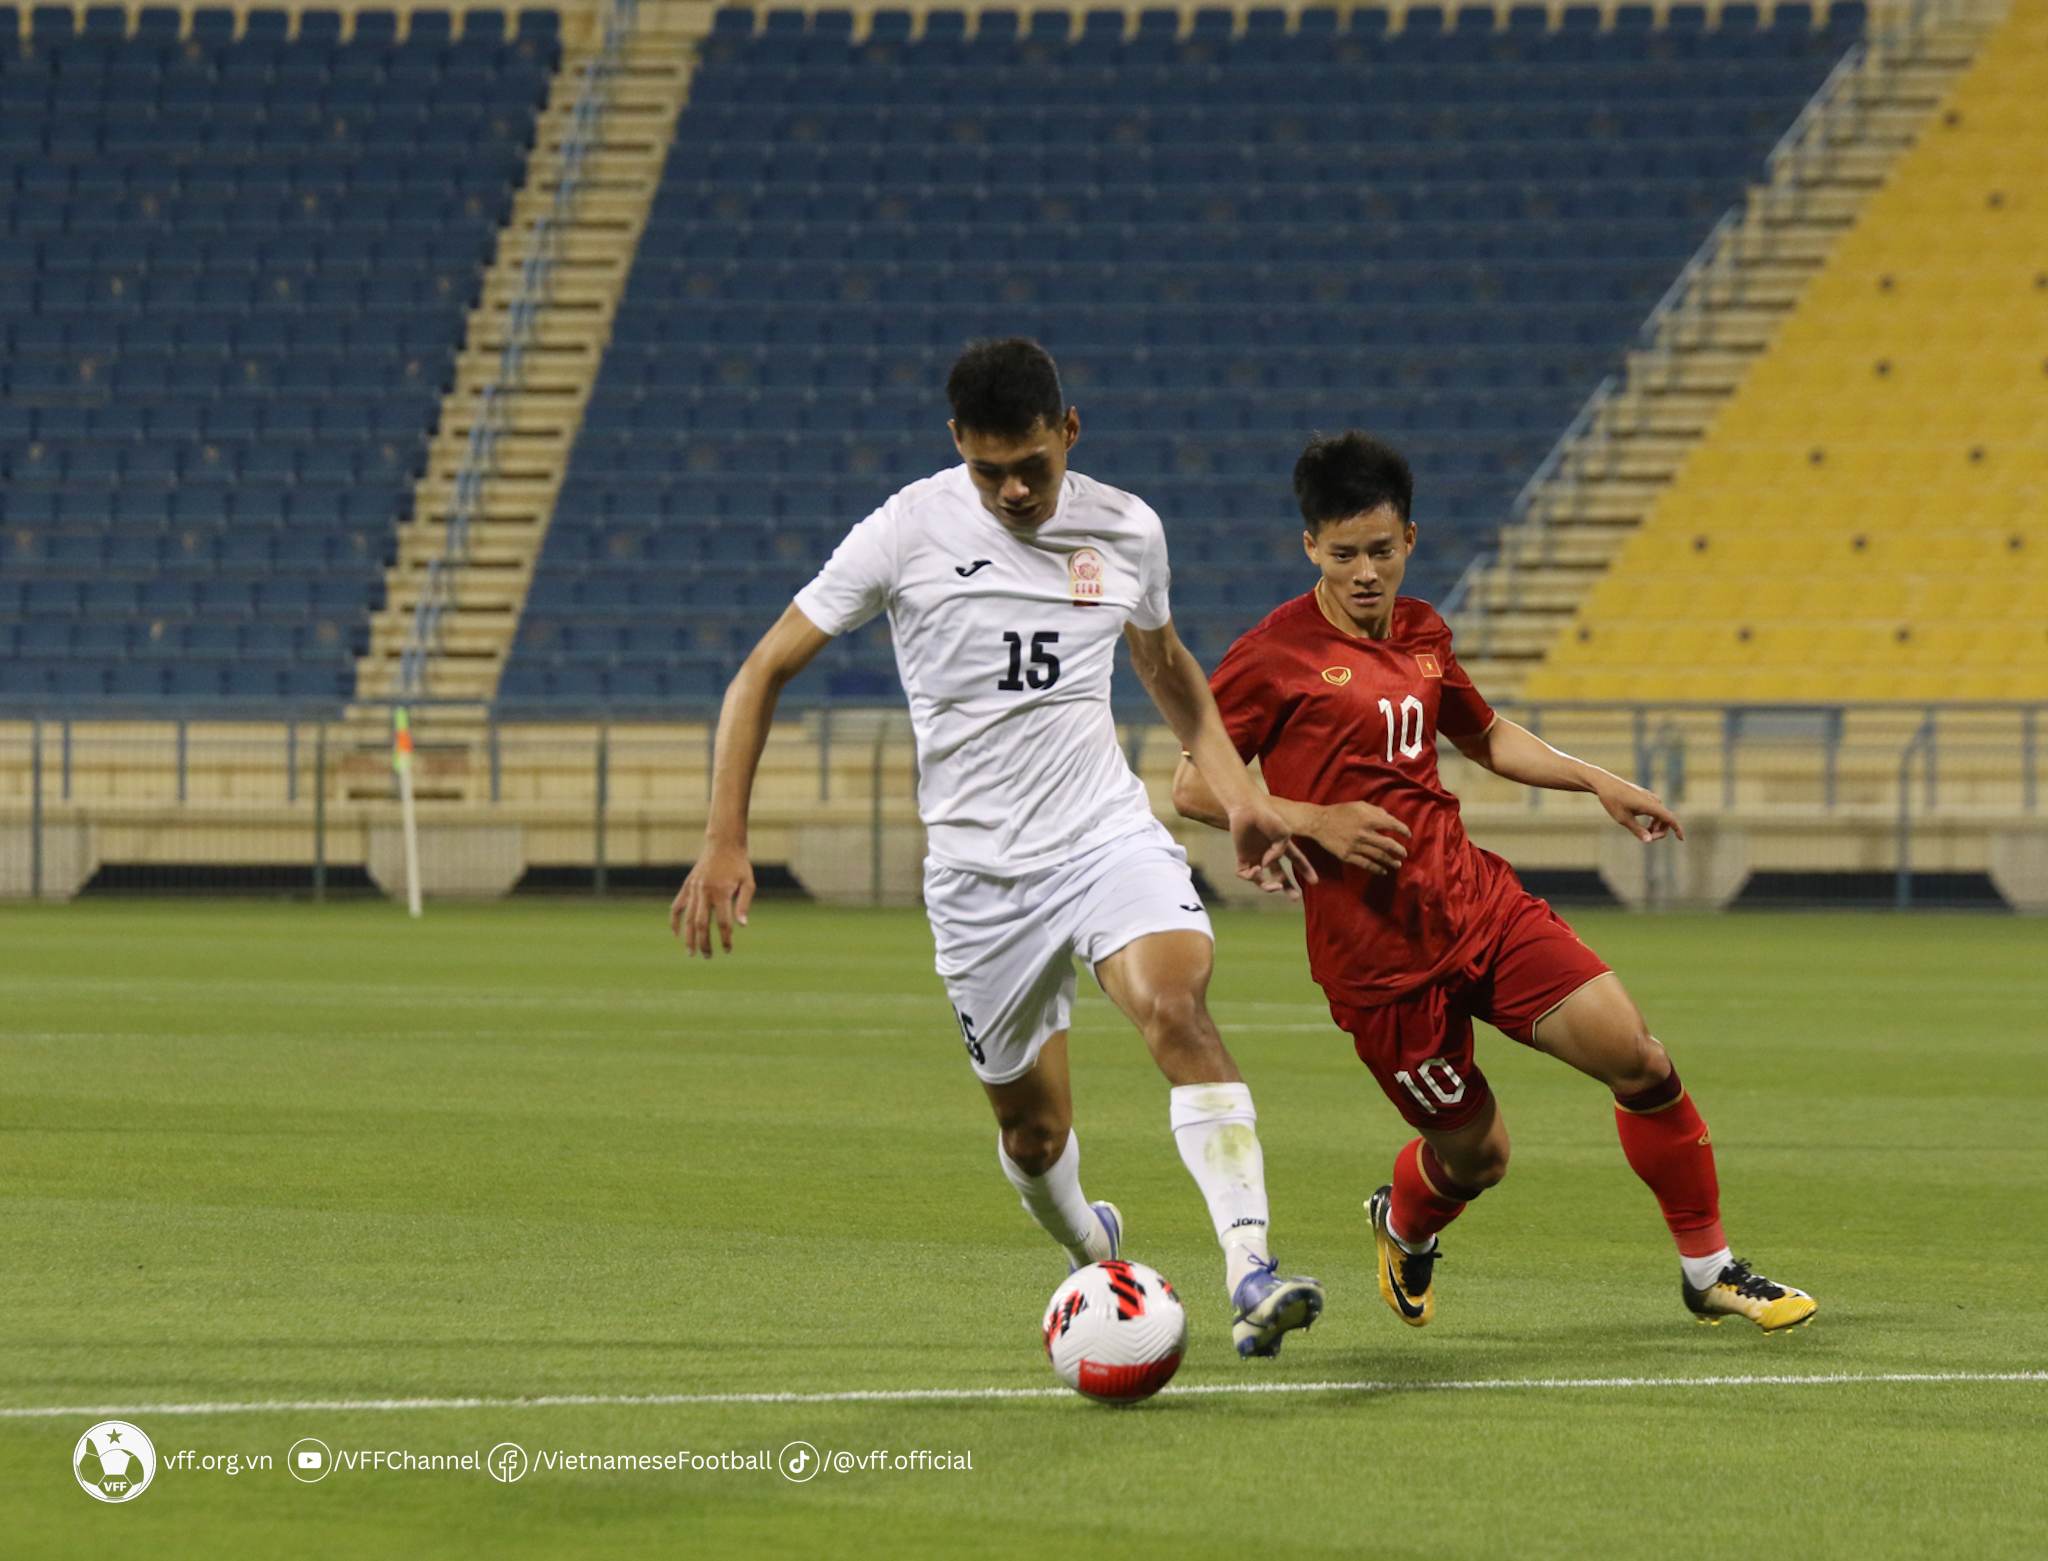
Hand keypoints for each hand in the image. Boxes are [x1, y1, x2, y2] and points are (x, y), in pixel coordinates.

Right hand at [671, 840, 755, 956]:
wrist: (723, 843)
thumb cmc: (739, 864)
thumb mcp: (748, 883)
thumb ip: (744, 904)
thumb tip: (742, 926)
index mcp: (722, 892)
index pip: (724, 923)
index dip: (726, 939)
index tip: (728, 950)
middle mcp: (705, 892)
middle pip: (702, 925)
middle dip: (704, 943)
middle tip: (707, 957)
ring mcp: (693, 890)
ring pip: (688, 919)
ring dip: (689, 938)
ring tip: (691, 953)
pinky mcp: (687, 886)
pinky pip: (677, 907)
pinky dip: (675, 921)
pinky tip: (676, 934)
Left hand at [1226, 798, 1319, 899]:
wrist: (1247, 808)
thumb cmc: (1268, 817)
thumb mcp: (1284, 834)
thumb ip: (1280, 852)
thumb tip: (1266, 866)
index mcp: (1282, 846)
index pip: (1296, 860)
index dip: (1306, 870)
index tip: (1315, 882)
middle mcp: (1268, 853)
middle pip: (1279, 875)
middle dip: (1287, 887)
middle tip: (1295, 898)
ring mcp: (1255, 856)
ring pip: (1261, 880)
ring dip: (1269, 886)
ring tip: (1274, 885)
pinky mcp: (1242, 857)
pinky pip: (1245, 874)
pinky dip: (1252, 876)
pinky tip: (1257, 868)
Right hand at [1310, 801, 1411, 875]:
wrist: (1319, 823)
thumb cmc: (1340, 812)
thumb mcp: (1358, 805)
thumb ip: (1375, 810)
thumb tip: (1389, 818)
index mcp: (1368, 819)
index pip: (1392, 825)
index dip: (1403, 830)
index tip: (1408, 835)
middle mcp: (1363, 833)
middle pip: (1387, 844)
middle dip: (1399, 850)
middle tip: (1404, 853)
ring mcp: (1355, 846)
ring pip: (1378, 856)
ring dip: (1390, 861)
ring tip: (1397, 864)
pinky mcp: (1347, 855)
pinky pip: (1365, 864)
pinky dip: (1376, 868)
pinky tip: (1383, 871)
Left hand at [1595, 779, 1684, 842]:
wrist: (1604, 783)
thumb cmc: (1613, 801)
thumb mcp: (1623, 819)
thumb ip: (1637, 830)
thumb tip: (1649, 841)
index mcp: (1650, 805)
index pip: (1670, 819)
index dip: (1677, 829)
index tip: (1681, 839)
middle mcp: (1653, 800)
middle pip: (1666, 819)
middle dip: (1660, 831)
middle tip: (1647, 839)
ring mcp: (1649, 797)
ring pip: (1660, 815)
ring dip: (1656, 826)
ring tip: (1644, 833)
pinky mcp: (1645, 796)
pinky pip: (1655, 810)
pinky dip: (1652, 820)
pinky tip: (1643, 826)